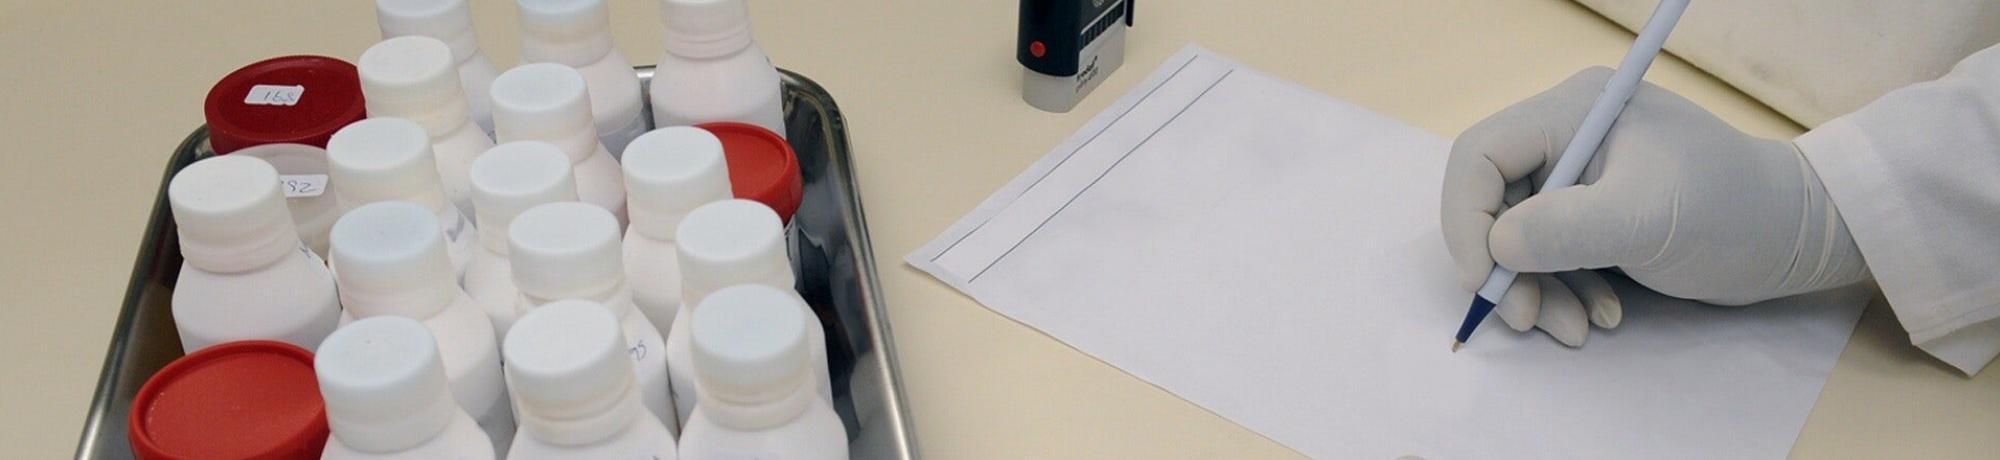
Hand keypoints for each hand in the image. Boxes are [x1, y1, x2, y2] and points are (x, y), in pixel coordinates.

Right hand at [1440, 68, 1870, 345]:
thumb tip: (1497, 246)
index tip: (1486, 279)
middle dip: (1506, 268)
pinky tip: (1602, 315)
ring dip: (1537, 291)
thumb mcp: (1648, 219)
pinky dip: (1564, 292)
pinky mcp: (1594, 215)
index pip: (1480, 156)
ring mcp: (1580, 178)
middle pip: (1493, 203)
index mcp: (1573, 112)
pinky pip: (1548, 257)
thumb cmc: (1732, 211)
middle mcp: (1567, 138)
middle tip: (1528, 318)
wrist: (1797, 238)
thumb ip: (1566, 229)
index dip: (1468, 219)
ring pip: (1516, 239)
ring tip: (1579, 328)